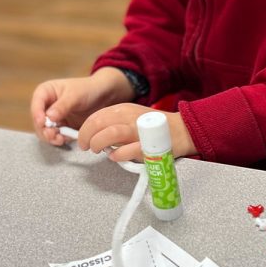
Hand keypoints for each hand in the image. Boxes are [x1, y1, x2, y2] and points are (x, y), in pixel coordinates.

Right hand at [31, 68, 134, 145]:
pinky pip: (56, 136)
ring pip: (45, 131)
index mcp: (46, 92)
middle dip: (44, 129)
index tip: (43, 122)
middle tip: (52, 135)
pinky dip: (59, 139)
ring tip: (59, 140)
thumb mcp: (75, 95)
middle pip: (38, 121)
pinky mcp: (62, 127)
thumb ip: (62, 106)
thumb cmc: (88, 89)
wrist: (104, 96)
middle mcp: (47, 106)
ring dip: (50, 137)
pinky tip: (65, 140)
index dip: (37, 114)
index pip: (36, 103)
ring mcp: (54, 118)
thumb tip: (48, 117)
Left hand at [78, 103, 196, 161]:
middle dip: (87, 137)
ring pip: (110, 133)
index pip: (96, 116)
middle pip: (99, 123)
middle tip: (87, 147)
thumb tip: (95, 136)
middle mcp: (129, 117)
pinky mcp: (148, 145)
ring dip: (99, 143)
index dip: (85, 130)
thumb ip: (114, 123)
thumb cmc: (154, 128)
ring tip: (98, 151)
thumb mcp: (131, 117)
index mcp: (124, 109)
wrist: (182, 130)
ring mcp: (139, 130)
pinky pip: (127, 150)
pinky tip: (115, 157)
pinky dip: (117, 155)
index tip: (83, 140)